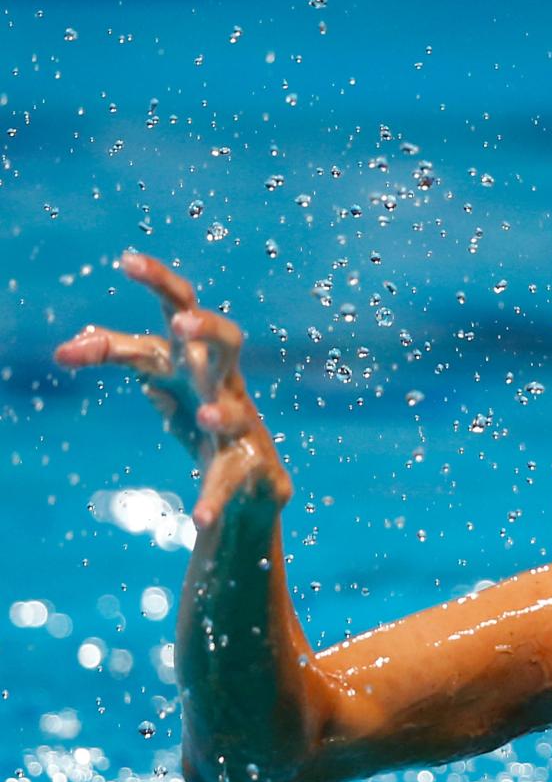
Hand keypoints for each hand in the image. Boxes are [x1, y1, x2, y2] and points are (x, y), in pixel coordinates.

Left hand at [55, 253, 289, 529]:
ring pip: (238, 410)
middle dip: (207, 328)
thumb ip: (121, 354)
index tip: (125, 262)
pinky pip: (232, 481)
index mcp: (198, 356)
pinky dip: (215, 500)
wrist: (251, 481)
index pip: (175, 313)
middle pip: (226, 340)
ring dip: (222, 411)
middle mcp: (225, 383)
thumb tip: (67, 347)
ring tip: (206, 417)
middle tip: (180, 323)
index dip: (152, 291)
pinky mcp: (254, 468)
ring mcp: (244, 425)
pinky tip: (199, 519)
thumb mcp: (163, 376)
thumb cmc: (203, 412)